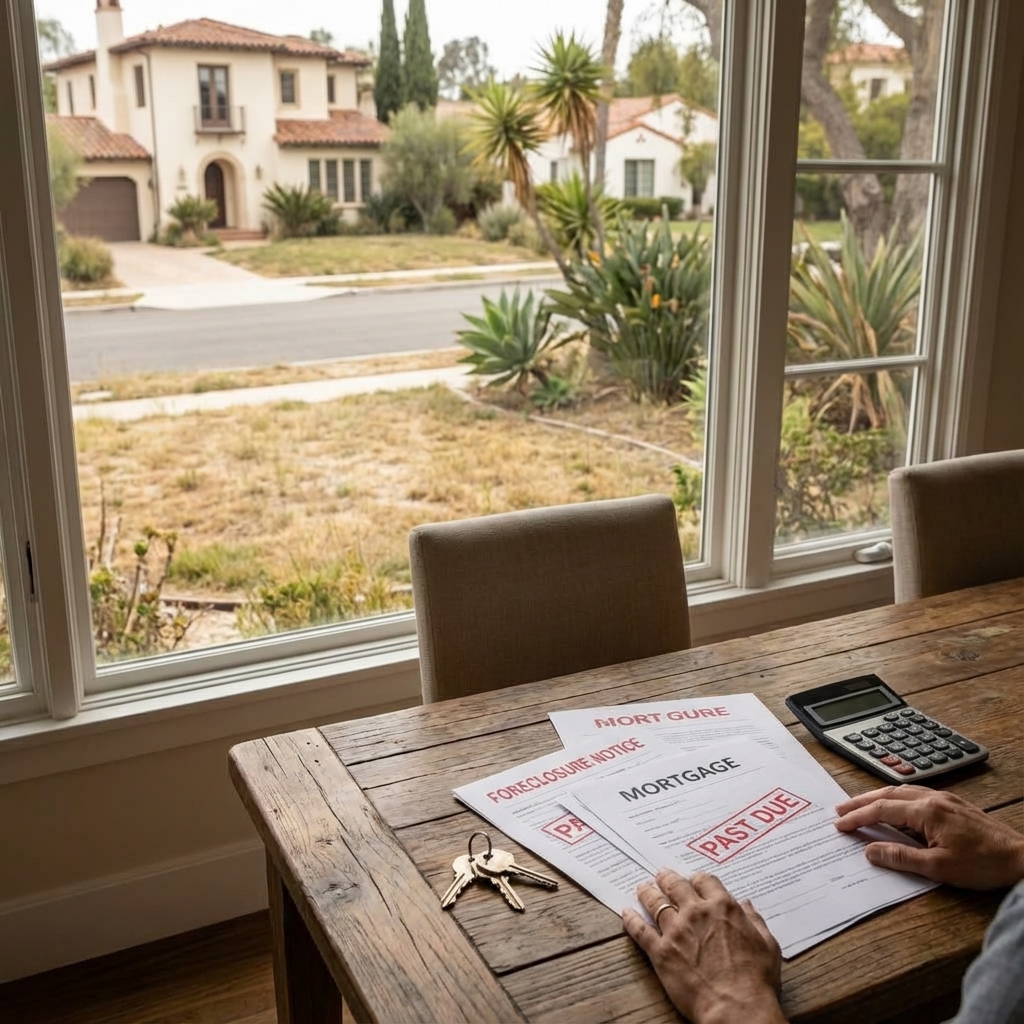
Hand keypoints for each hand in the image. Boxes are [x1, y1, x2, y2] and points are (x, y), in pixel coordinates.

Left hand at [622, 869, 784, 1023]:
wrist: (736, 1008)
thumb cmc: (756, 980)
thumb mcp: (767, 945)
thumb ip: (755, 921)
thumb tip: (747, 906)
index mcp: (723, 907)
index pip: (705, 881)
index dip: (697, 879)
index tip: (692, 880)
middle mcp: (696, 913)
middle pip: (676, 885)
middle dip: (667, 878)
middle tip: (661, 875)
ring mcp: (676, 930)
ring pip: (655, 902)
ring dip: (647, 892)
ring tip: (642, 888)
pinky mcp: (661, 952)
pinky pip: (640, 930)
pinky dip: (631, 919)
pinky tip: (626, 913)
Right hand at [834, 785, 1023, 889]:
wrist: (1021, 859)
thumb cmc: (983, 865)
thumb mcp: (938, 868)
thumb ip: (901, 857)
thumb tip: (870, 851)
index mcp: (926, 811)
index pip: (881, 810)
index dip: (858, 817)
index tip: (840, 824)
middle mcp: (933, 798)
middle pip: (887, 794)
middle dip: (861, 801)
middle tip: (840, 809)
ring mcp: (945, 799)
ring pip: (902, 791)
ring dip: (878, 798)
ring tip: (861, 805)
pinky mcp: (954, 805)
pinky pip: (917, 794)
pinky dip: (897, 798)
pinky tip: (896, 806)